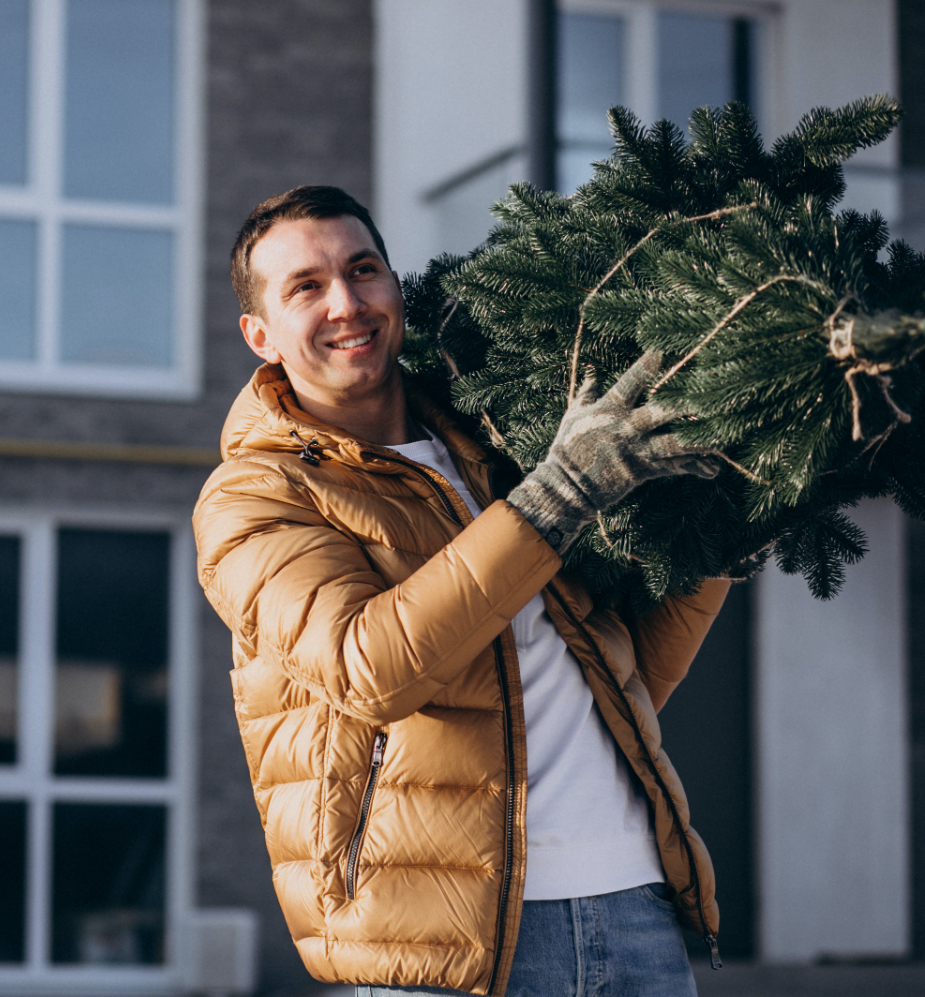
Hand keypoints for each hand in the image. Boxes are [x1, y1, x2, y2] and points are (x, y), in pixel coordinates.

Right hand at [506, 351, 719, 551]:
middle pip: (661, 411)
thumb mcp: (573, 416)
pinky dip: (694, 468)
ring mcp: (637, 450)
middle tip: (711, 390)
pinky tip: (714, 468)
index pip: (630, 382)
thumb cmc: (567, 449)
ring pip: (675, 443)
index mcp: (609, 409)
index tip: (663, 349)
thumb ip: (586, 394)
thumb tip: (592, 374)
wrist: (566, 488)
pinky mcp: (643, 471)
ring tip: (724, 434)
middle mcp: (626, 427)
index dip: (646, 365)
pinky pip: (673, 468)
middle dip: (685, 401)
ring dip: (700, 439)